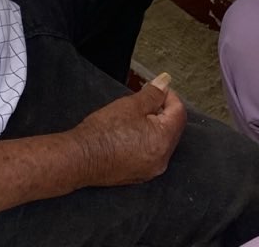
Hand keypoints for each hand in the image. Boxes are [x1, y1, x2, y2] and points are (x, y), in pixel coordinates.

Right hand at [71, 74, 185, 185]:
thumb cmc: (103, 131)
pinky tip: (129, 133)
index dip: (169, 96)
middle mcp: (162, 160)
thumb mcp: (131, 105)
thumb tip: (165, 82)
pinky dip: (146, 141)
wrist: (79, 158)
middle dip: (161, 111)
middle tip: (144, 101)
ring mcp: (151, 170)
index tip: (156, 89)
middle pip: (172, 128)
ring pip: (161, 142)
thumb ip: (153, 94)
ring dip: (154, 126)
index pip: (179, 112)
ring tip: (134, 117)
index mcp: (163, 141)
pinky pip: (151, 154)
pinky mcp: (139, 175)